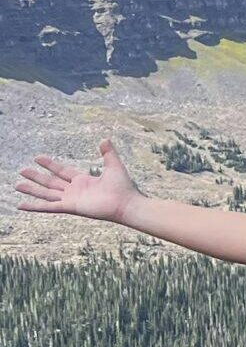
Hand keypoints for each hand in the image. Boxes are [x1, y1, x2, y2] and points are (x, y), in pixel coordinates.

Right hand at [15, 140, 141, 223]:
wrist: (126, 203)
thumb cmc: (123, 187)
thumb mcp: (114, 165)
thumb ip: (108, 153)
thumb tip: (105, 139)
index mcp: (83, 181)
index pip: (62, 171)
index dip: (49, 165)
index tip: (37, 158)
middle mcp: (75, 191)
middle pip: (51, 182)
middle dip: (36, 177)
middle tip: (22, 171)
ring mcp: (71, 199)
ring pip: (46, 193)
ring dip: (32, 190)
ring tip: (17, 185)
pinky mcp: (70, 207)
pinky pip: (48, 207)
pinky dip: (35, 207)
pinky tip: (21, 205)